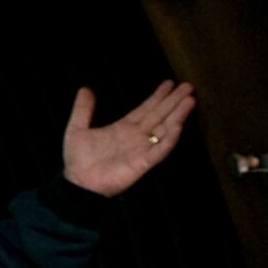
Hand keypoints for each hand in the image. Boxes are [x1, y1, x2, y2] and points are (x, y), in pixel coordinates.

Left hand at [61, 80, 195, 196]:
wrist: (77, 183)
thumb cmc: (78, 159)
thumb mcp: (77, 129)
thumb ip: (82, 109)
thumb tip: (85, 88)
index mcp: (123, 128)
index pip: (145, 109)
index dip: (158, 96)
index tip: (170, 83)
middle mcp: (136, 136)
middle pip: (159, 115)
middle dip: (174, 101)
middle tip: (188, 86)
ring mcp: (141, 149)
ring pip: (164, 129)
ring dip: (177, 115)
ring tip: (190, 100)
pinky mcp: (142, 163)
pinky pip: (159, 150)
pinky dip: (169, 139)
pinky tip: (178, 126)